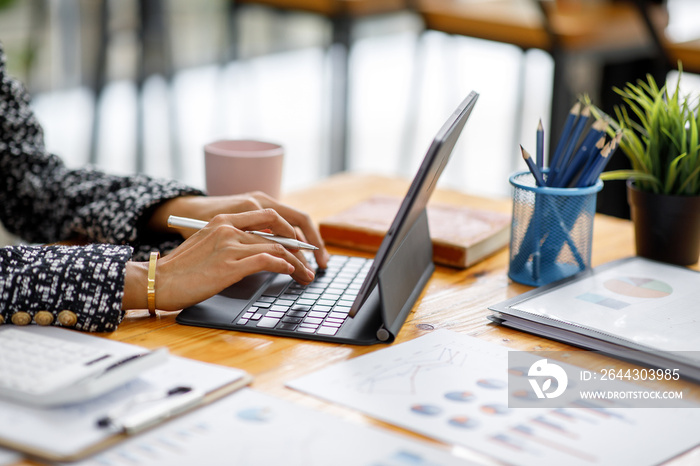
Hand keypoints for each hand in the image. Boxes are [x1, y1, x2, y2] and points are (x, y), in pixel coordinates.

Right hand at [123, 209, 316, 310]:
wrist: (158, 280)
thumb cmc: (182, 269)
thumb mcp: (208, 245)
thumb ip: (232, 241)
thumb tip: (262, 253)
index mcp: (224, 219)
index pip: (269, 217)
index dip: (291, 231)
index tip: (301, 246)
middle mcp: (229, 226)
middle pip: (279, 230)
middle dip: (300, 247)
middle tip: (310, 263)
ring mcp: (230, 244)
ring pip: (277, 247)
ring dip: (297, 263)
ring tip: (305, 276)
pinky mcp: (230, 264)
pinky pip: (268, 260)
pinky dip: (285, 267)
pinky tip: (291, 274)